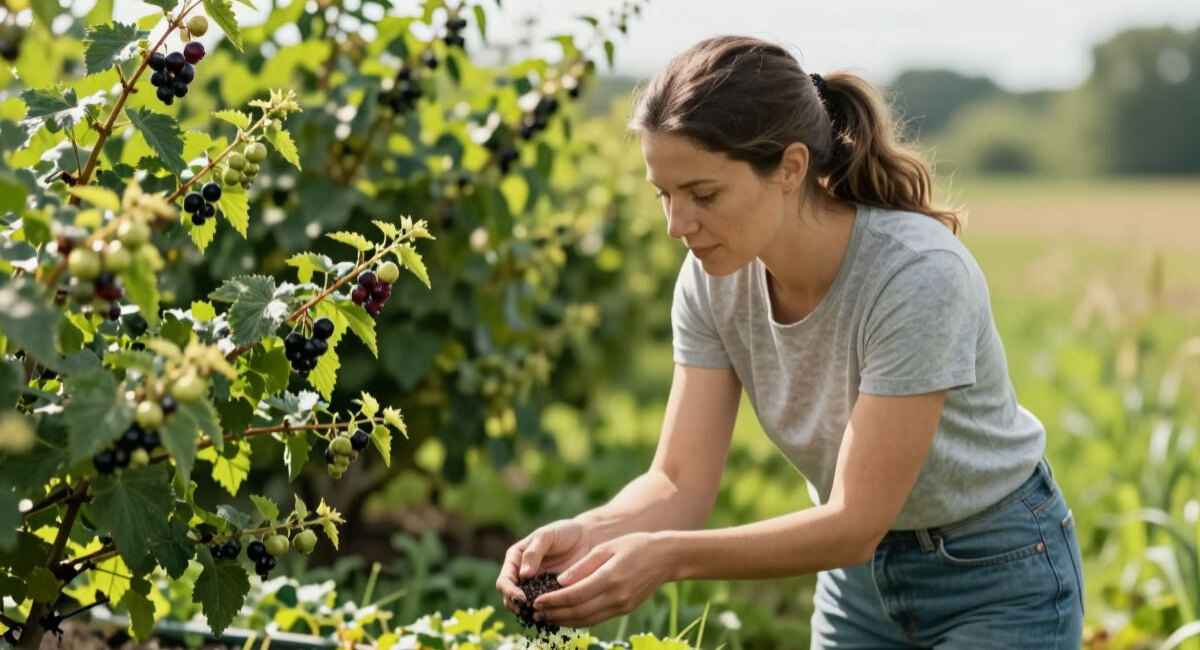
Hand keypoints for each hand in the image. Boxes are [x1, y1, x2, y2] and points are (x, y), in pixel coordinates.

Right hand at [495, 518, 594, 615]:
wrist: (587, 538)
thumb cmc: (565, 532)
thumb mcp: (547, 536)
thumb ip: (533, 553)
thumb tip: (523, 575)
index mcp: (515, 559)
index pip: (504, 580)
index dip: (509, 591)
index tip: (521, 598)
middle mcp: (522, 575)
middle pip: (510, 597)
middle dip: (517, 606)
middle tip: (530, 610)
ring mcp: (536, 587)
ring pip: (525, 606)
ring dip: (530, 613)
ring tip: (541, 614)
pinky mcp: (551, 595)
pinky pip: (544, 608)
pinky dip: (545, 613)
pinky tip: (553, 615)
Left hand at [530, 531, 670, 627]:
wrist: (665, 557)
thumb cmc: (634, 546)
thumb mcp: (605, 549)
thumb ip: (582, 567)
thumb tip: (559, 582)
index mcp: (609, 578)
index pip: (574, 596)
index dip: (553, 601)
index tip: (536, 601)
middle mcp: (616, 596)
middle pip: (578, 612)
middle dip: (554, 614)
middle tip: (535, 614)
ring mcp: (621, 606)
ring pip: (587, 620)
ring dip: (565, 621)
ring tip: (546, 618)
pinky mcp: (625, 609)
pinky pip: (597, 619)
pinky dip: (580, 620)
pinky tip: (567, 617)